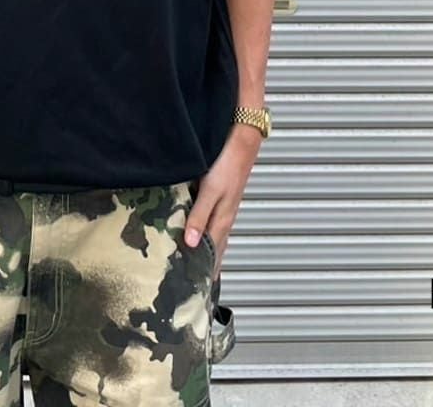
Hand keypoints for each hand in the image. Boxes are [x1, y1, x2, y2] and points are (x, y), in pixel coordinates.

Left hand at [183, 126, 262, 276]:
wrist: (241, 138)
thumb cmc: (227, 163)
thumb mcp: (210, 191)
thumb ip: (200, 215)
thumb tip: (192, 245)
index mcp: (222, 220)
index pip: (214, 254)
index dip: (207, 272)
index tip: (197, 293)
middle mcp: (224, 216)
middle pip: (214, 247)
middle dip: (205, 265)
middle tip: (191, 285)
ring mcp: (223, 205)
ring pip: (213, 234)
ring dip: (204, 249)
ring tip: (192, 264)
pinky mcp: (220, 194)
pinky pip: (210, 219)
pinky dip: (203, 230)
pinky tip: (194, 230)